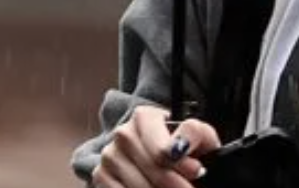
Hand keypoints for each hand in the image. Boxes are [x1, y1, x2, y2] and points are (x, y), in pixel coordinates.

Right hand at [93, 106, 221, 187]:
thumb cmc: (177, 143)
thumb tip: (188, 146)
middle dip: (176, 185)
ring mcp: (110, 156)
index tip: (197, 171)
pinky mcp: (101, 176)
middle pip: (154, 170)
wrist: (150, 152)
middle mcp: (122, 134)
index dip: (183, 164)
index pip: (164, 148)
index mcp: (144, 117)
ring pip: (140, 186)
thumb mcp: (194, 134)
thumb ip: (195, 134)